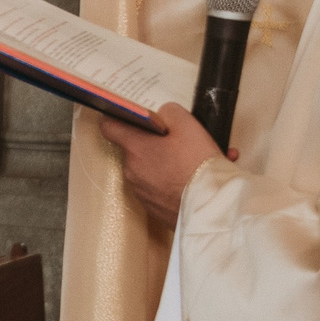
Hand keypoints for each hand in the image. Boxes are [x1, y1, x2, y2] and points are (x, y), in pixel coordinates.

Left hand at [96, 103, 228, 229]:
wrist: (210, 208)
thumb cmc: (196, 165)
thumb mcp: (188, 125)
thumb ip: (169, 112)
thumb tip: (163, 114)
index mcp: (135, 148)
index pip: (109, 127)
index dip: (117, 117)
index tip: (127, 115)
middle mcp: (132, 171)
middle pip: (139, 149)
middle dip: (158, 143)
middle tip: (183, 140)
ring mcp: (142, 192)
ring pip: (155, 169)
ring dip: (174, 162)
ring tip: (204, 160)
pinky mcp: (155, 208)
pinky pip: (164, 187)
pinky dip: (180, 180)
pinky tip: (204, 177)